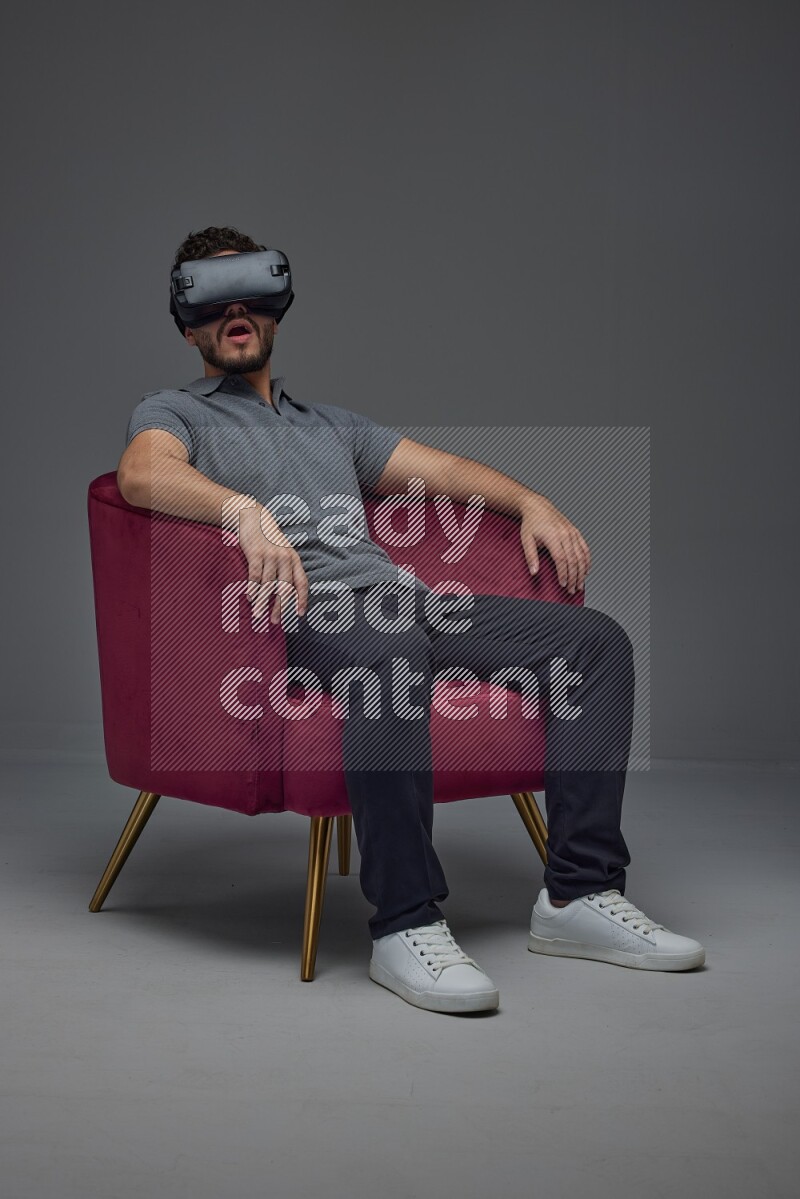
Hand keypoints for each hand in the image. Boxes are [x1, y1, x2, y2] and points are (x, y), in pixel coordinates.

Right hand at [238, 506, 308, 624]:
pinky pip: (255, 575)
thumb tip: (284, 593)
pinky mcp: (256, 553)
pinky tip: (250, 598)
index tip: (299, 614)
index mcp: (294, 559)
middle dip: (280, 606)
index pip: (302, 582)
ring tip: (258, 615)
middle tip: (275, 621)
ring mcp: (270, 555)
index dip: (302, 599)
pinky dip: (252, 588)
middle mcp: (285, 558)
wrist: (253, 516)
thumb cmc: (267, 538)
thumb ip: (285, 569)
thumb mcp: (282, 551)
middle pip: (285, 587)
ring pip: (268, 584)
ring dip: (262, 601)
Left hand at [518, 494, 591, 593]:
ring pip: (582, 556)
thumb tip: (534, 573)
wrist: (538, 507)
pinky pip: (585, 548)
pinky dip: (587, 561)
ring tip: (579, 585)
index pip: (561, 559)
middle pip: (573, 560)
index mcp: (553, 536)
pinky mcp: (576, 532)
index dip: (563, 574)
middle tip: (571, 590)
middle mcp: (565, 534)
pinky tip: (586, 571)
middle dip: (573, 577)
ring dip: (582, 572)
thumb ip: (531, 557)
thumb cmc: (531, 524)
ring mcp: (573, 532)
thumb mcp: (526, 539)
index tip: (562, 585)